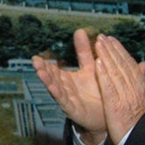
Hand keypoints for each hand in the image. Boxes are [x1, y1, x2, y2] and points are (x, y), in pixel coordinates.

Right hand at [33, 29, 106, 144]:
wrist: (109, 114)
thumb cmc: (98, 90)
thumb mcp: (91, 67)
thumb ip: (84, 51)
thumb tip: (79, 30)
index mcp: (68, 79)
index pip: (54, 70)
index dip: (45, 64)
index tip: (35, 57)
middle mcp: (65, 88)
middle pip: (52, 78)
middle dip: (43, 70)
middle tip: (35, 62)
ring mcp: (69, 100)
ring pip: (56, 89)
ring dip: (47, 81)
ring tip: (40, 72)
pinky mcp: (74, 110)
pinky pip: (65, 101)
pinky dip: (59, 94)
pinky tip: (53, 87)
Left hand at [93, 34, 144, 144]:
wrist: (144, 139)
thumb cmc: (142, 122)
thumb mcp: (144, 99)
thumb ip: (141, 80)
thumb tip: (143, 64)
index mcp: (140, 87)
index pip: (129, 65)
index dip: (120, 51)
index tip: (112, 40)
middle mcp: (134, 89)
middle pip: (122, 65)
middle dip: (112, 49)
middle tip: (103, 36)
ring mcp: (126, 96)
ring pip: (115, 72)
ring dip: (107, 56)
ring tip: (99, 43)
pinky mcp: (116, 105)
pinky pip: (109, 87)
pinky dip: (103, 74)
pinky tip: (97, 63)